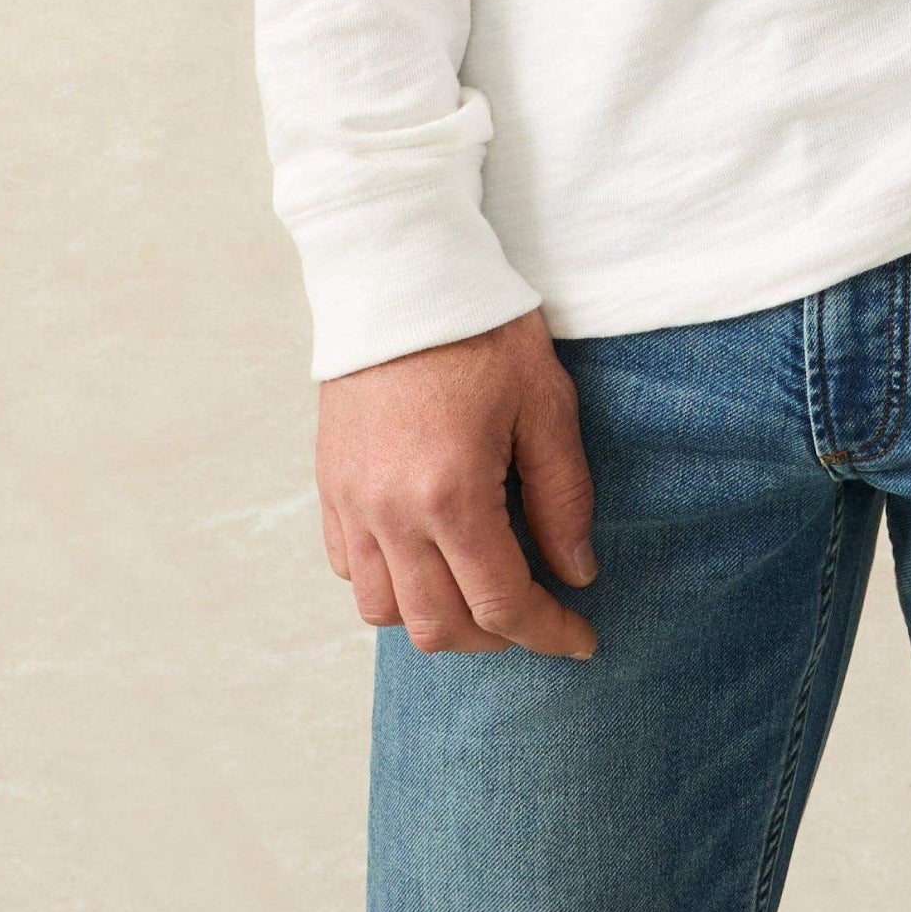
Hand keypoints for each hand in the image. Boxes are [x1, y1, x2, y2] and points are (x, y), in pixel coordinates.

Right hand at [317, 307, 598, 659]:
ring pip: (383, 611)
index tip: (582, 639)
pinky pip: (348, 567)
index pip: (502, 604)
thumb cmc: (482, 328)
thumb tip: (575, 572)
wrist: (402, 273)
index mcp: (452, 494)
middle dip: (495, 638)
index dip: (548, 633)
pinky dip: (388, 582)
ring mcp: (350, 502)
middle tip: (535, 613)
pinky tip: (427, 556)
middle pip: (438, 627)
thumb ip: (562, 495)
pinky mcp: (329, 483)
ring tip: (479, 589)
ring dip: (436, 617)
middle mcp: (390, 512)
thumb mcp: (545, 401)